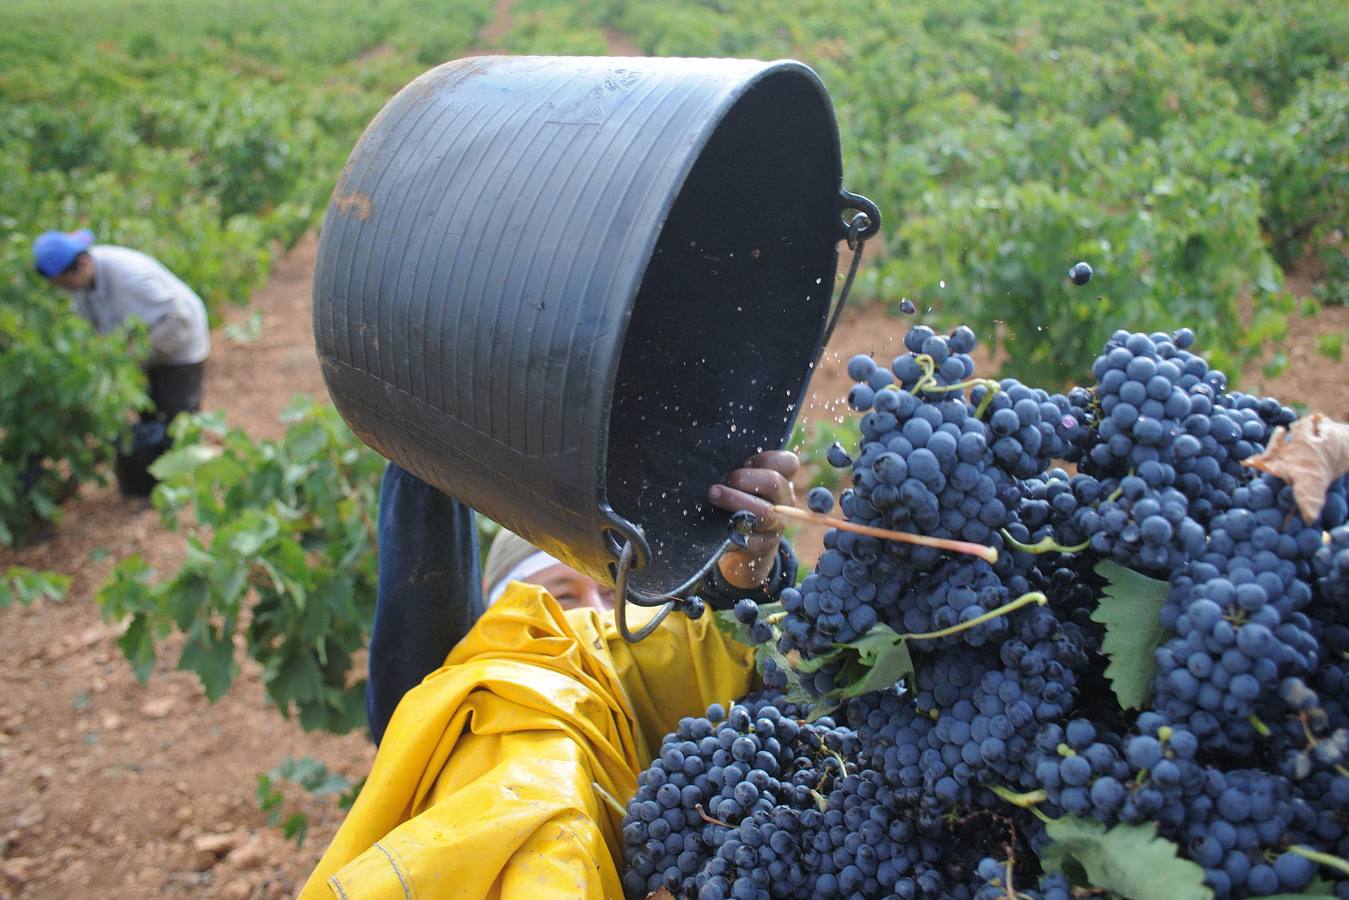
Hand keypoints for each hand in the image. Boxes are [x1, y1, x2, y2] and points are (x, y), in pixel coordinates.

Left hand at [706, 450, 798, 589]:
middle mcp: (783, 503)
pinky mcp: (763, 546)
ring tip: (713, 494)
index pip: (787, 463)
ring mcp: (775, 526)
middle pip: (773, 482)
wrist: (740, 543)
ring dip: (735, 500)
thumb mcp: (743, 484)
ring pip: (763, 512)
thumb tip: (711, 456)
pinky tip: (718, 528)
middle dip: (743, 478)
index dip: (767, 459)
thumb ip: (740, 470)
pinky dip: (732, 532)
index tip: (746, 462)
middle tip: (721, 482)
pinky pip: (750, 540)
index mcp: (780, 482)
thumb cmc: (737, 502)